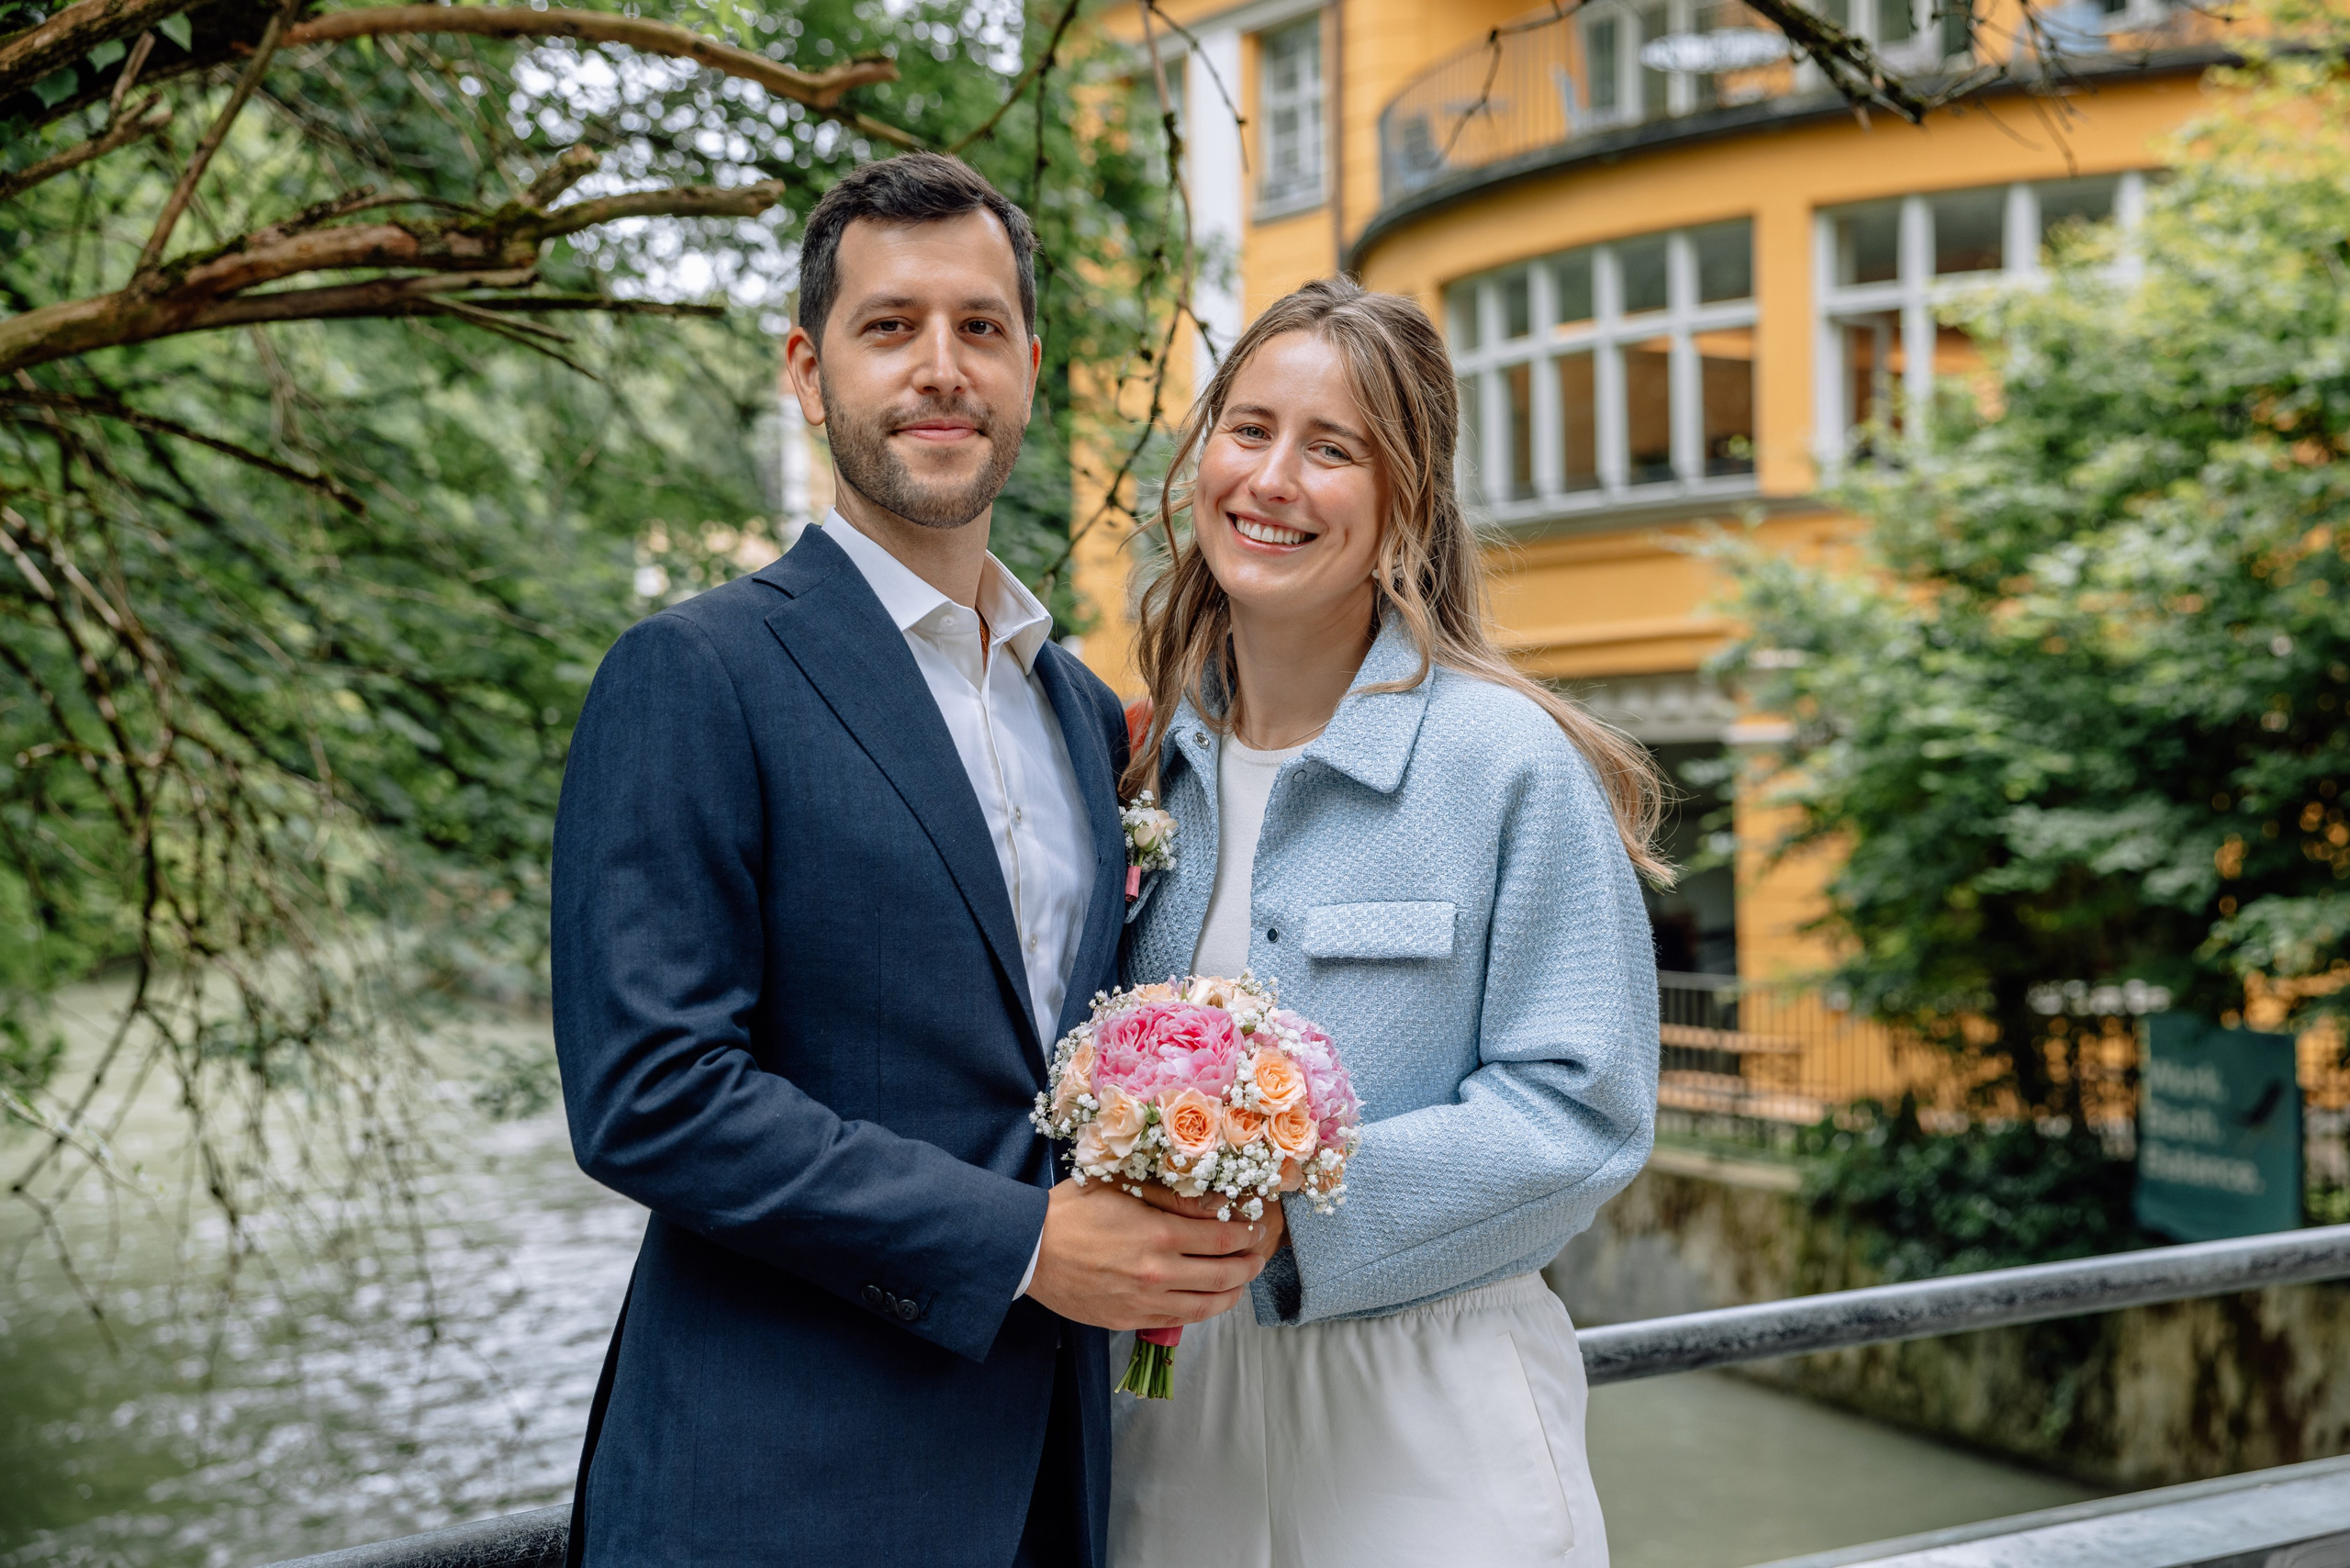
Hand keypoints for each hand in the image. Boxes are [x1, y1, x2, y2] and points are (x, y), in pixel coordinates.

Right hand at [1025, 1179, 1274, 1330]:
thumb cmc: (1073, 1210)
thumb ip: (1170, 1195)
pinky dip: (1200, 1310)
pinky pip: (1178, 1321)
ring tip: (1240, 1283)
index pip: (1224, 1240)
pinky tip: (1206, 1299)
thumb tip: (1212, 1203)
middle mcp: (1158, 1273)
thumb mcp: (1123, 1185)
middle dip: (1249, 1267)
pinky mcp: (1129, 1321)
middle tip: (1257, 1257)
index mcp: (1159, 1234)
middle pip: (1224, 1276)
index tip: (1255, 1228)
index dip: (1247, 1235)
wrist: (1029, 1251)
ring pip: (1206, 1306)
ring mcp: (1144, 1302)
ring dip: (1232, 1294)